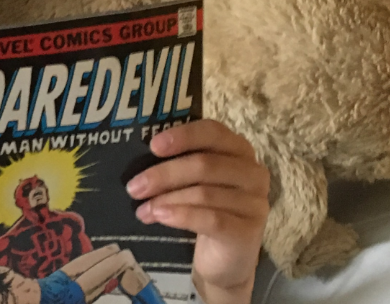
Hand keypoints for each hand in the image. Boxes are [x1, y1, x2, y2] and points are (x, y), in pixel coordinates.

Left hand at [126, 120, 269, 303]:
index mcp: (238, 150)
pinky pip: (212, 219)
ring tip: (142, 209)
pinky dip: (181, 215)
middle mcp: (253, 172)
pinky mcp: (249, 231)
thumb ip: (178, 164)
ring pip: (204, 193)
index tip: (153, 146)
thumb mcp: (193, 182)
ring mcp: (255, 202)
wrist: (223, 258)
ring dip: (166, 200)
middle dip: (164, 175)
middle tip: (134, 187)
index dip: (183, 136)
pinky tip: (160, 217)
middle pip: (204, 165)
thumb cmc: (204, 210)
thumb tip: (137, 157)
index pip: (212, 132)